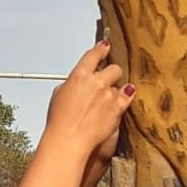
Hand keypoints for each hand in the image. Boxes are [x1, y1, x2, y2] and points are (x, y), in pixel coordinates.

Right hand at [44, 42, 130, 157]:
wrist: (69, 140)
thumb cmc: (60, 121)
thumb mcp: (59, 94)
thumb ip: (72, 84)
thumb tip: (78, 83)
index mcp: (80, 75)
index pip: (94, 55)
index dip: (101, 49)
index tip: (105, 46)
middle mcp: (96, 82)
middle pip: (113, 68)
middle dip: (111, 73)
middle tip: (106, 80)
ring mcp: (109, 95)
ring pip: (120, 85)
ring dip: (114, 90)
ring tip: (106, 101)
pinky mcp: (117, 108)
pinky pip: (127, 97)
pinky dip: (125, 97)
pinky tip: (124, 97)